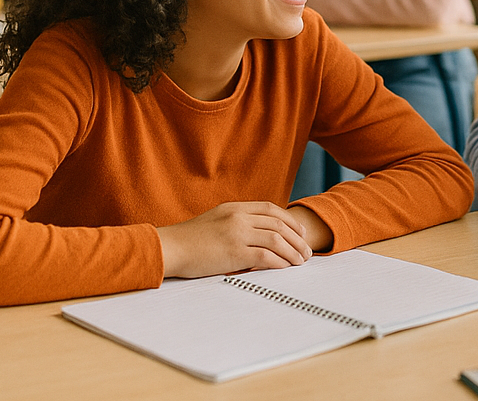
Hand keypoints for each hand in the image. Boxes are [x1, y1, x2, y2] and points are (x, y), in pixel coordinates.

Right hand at [156, 201, 312, 278]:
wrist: (170, 248)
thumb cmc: (189, 240)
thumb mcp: (214, 221)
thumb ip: (235, 223)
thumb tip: (257, 235)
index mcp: (234, 208)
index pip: (271, 209)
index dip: (290, 220)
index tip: (300, 231)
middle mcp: (238, 217)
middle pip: (278, 224)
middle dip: (297, 238)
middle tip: (306, 251)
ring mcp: (237, 234)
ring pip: (277, 240)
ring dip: (293, 252)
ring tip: (300, 262)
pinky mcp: (235, 253)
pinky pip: (266, 257)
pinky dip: (280, 263)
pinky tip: (285, 268)